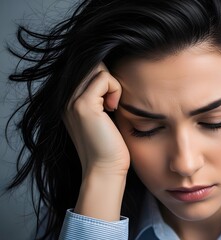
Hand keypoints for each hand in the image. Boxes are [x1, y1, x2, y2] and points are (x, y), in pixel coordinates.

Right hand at [63, 62, 129, 177]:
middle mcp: (64, 98)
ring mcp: (71, 101)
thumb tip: (108, 73)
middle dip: (108, 78)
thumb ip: (99, 94)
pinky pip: (104, 78)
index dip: (103, 77)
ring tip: (111, 105)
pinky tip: (112, 108)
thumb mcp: (102, 114)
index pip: (84, 68)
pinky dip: (115, 89)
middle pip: (90, 64)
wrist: (105, 168)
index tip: (110, 99)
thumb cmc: (110, 144)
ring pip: (97, 67)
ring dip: (112, 83)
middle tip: (112, 101)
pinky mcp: (83, 105)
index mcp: (67, 100)